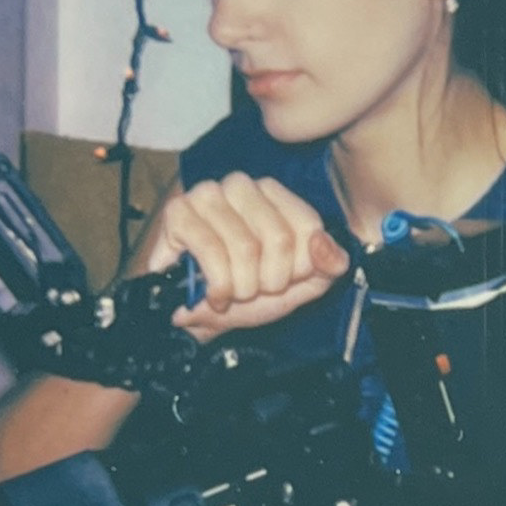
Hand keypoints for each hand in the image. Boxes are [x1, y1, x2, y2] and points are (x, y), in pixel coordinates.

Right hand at [145, 172, 350, 341]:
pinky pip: (211, 252)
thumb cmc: (248, 291)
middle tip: (253, 289)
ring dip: (242, 287)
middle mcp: (241, 185)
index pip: (309, 227)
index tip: (281, 279)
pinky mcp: (178, 212)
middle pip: (279, 238)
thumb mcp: (301, 283)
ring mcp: (207, 194)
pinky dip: (218, 286)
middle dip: (269, 281)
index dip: (298, 268)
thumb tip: (324, 246)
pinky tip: (213, 295)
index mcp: (274, 193)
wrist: (200, 319)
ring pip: (245, 248)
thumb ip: (328, 264)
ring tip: (231, 291)